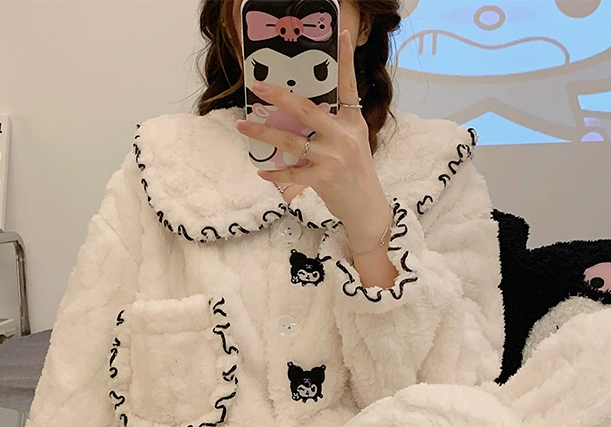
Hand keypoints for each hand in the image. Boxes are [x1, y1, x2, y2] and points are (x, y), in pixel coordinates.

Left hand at [235, 29, 391, 241]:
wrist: (367, 208)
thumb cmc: (356, 175)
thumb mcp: (354, 143)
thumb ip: (334, 126)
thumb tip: (302, 113)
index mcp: (353, 122)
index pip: (349, 86)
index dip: (346, 60)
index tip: (343, 34)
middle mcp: (344, 136)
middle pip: (306, 110)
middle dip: (279, 96)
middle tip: (257, 85)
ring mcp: (333, 158)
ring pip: (291, 141)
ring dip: (263, 134)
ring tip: (242, 127)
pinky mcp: (324, 179)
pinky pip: (292, 174)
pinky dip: (275, 174)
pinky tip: (262, 171)